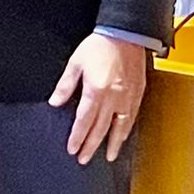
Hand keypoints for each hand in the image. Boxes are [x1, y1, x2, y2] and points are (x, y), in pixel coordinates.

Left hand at [48, 33, 146, 163]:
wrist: (126, 34)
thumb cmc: (99, 46)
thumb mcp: (75, 63)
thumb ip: (65, 85)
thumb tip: (55, 102)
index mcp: (96, 91)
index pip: (84, 121)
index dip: (78, 137)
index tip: (72, 149)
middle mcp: (114, 98)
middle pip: (101, 128)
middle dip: (91, 145)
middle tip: (84, 159)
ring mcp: (128, 97)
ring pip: (121, 127)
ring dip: (113, 143)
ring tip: (109, 156)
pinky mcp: (138, 93)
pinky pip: (132, 117)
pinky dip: (127, 130)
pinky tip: (123, 136)